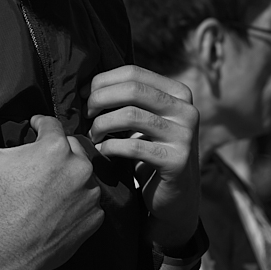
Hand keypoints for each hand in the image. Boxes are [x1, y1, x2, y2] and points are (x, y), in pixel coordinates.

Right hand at [0, 115, 103, 269]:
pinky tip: (58, 210)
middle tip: (40, 162)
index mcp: (54, 149)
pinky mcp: (94, 218)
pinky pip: (88, 203)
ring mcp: (90, 195)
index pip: (50, 124)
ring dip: (69, 177)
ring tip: (50, 189)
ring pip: (83, 176)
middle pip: (71, 147)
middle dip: (57, 151)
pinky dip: (76, 203)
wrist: (5, 253)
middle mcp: (79, 167)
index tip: (35, 127)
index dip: (39, 124)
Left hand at [87, 66, 199, 251]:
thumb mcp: (145, 120)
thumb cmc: (150, 152)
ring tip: (93, 135)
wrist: (175, 197)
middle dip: (100, 99)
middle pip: (132, 89)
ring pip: (130, 115)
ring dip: (102, 125)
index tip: (84, 96)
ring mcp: (185, 136)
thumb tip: (86, 86)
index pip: (133, 72)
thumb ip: (128, 100)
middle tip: (86, 115)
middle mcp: (187, 110)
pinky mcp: (177, 161)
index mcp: (178, 93)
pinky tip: (103, 151)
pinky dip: (110, 147)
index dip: (102, 81)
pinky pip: (133, 147)